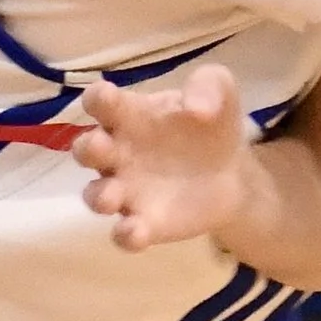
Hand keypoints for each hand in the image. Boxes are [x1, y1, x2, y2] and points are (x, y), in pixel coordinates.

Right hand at [72, 65, 259, 252]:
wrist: (234, 173)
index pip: (100, 102)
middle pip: (86, 150)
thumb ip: (208, 85)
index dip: (97, 99)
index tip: (106, 98)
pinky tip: (137, 232)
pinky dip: (126, 235)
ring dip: (98, 197)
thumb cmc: (210, 124)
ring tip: (112, 198)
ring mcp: (127, 190)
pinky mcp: (145, 223)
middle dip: (87, 149)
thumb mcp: (218, 90)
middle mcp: (118, 153)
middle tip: (100, 148)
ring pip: (95, 195)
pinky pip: (124, 233)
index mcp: (129, 115)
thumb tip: (197, 109)